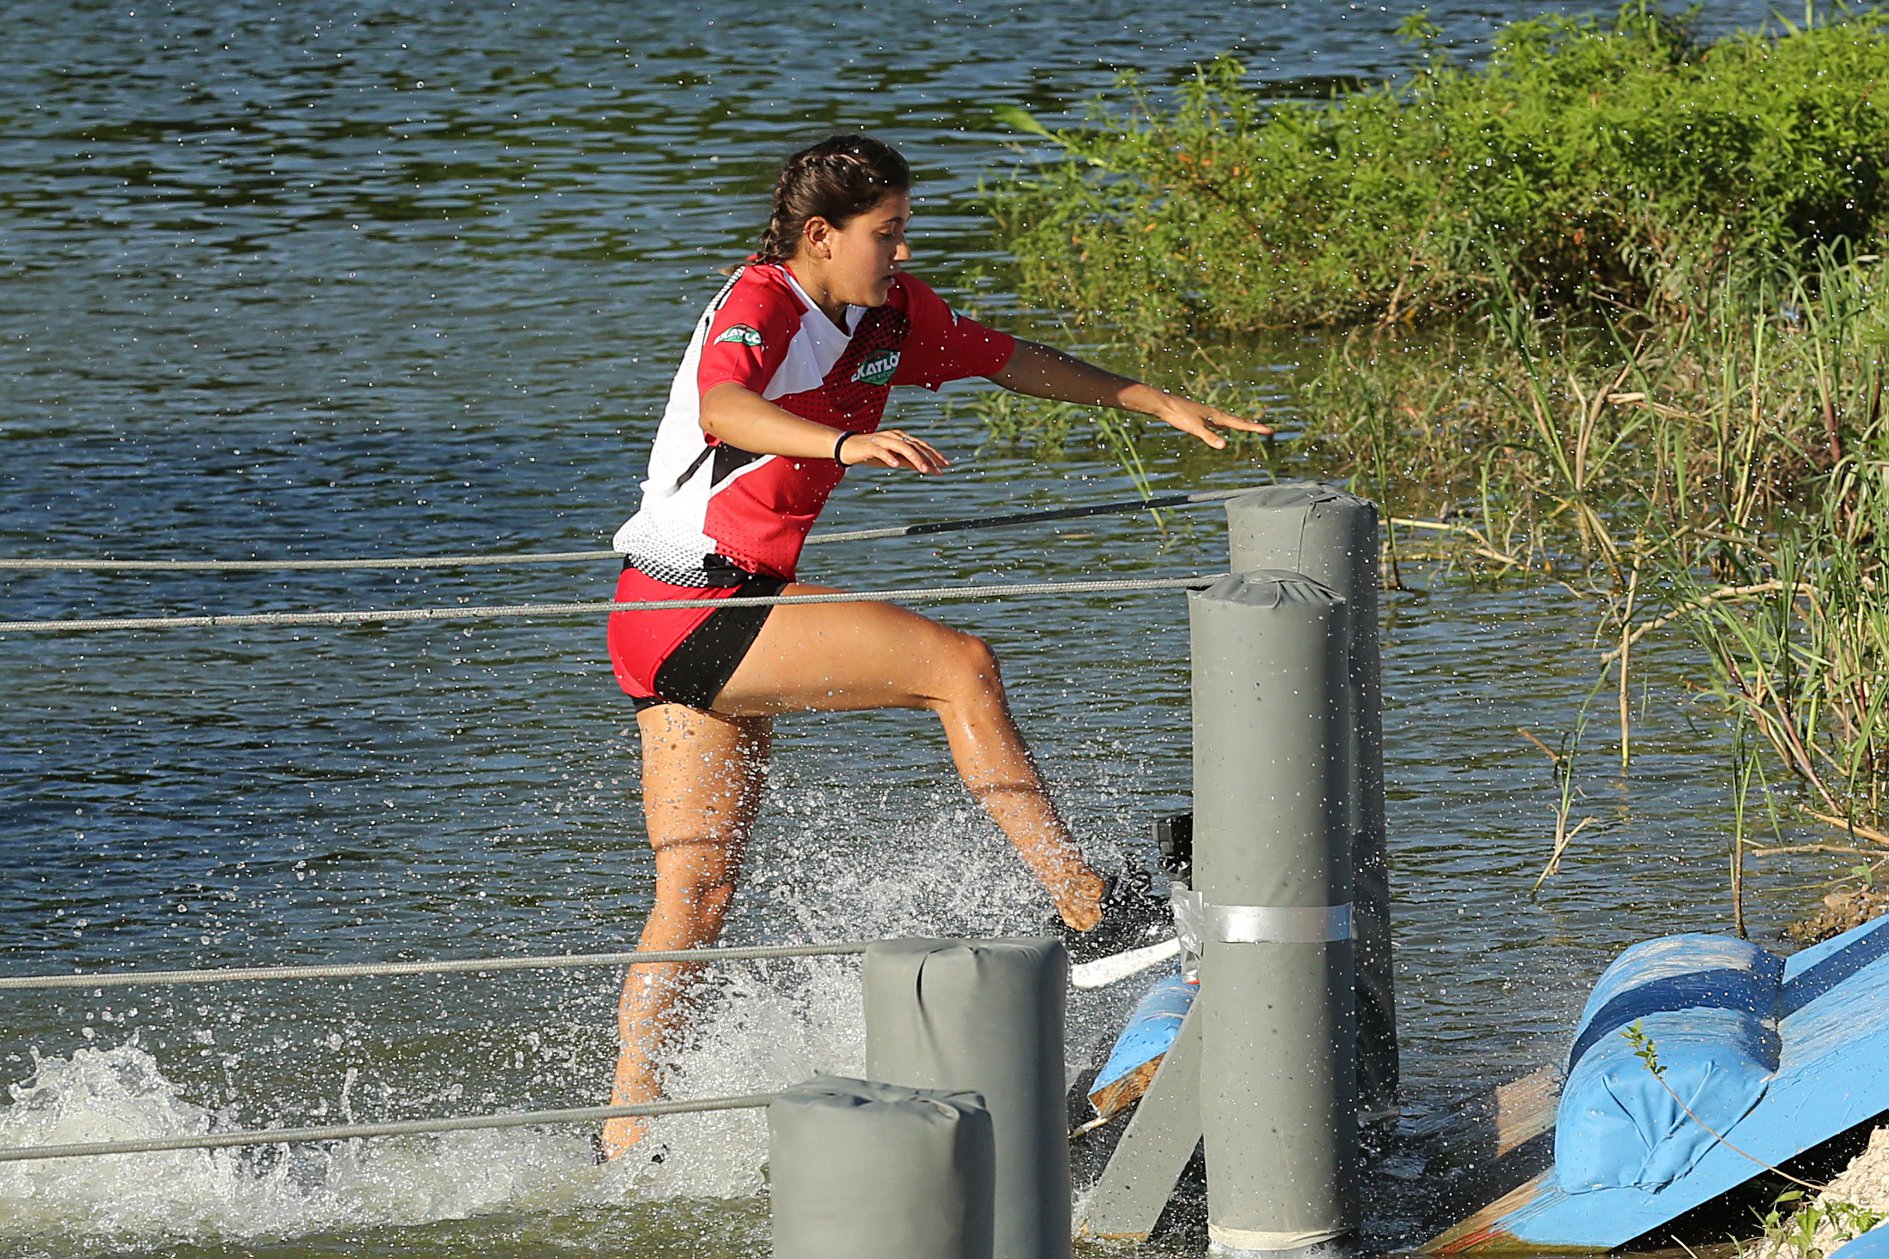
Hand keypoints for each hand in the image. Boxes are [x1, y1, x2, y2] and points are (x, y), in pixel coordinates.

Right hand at [838, 429, 949, 474]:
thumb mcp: (893, 458)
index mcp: (901, 437)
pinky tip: (896, 465)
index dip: (934, 454)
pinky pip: (881, 450)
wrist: (847, 447)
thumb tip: (926, 468)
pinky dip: (890, 457)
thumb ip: (909, 462)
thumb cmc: (872, 453)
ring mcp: (882, 440)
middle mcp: (894, 436)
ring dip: (914, 458)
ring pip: (902, 446)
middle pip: (915, 445)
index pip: (922, 445)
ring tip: (923, 469)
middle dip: (928, 457)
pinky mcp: (870, 446)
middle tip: (938, 469)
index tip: (946, 465)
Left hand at [1152, 396, 1273, 449]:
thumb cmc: (1179, 415)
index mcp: (1217, 417)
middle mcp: (1215, 415)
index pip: (1240, 424)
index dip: (1255, 428)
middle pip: (1238, 421)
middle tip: (1266, 429)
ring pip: (1228, 421)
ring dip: (1240, 424)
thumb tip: (1224, 446)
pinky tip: (1221, 426)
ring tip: (1249, 426)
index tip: (1269, 430)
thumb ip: (1209, 437)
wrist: (1165, 404)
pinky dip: (1224, 425)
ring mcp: (1208, 415)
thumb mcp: (1195, 428)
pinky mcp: (1200, 417)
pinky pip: (1218, 422)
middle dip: (1252, 426)